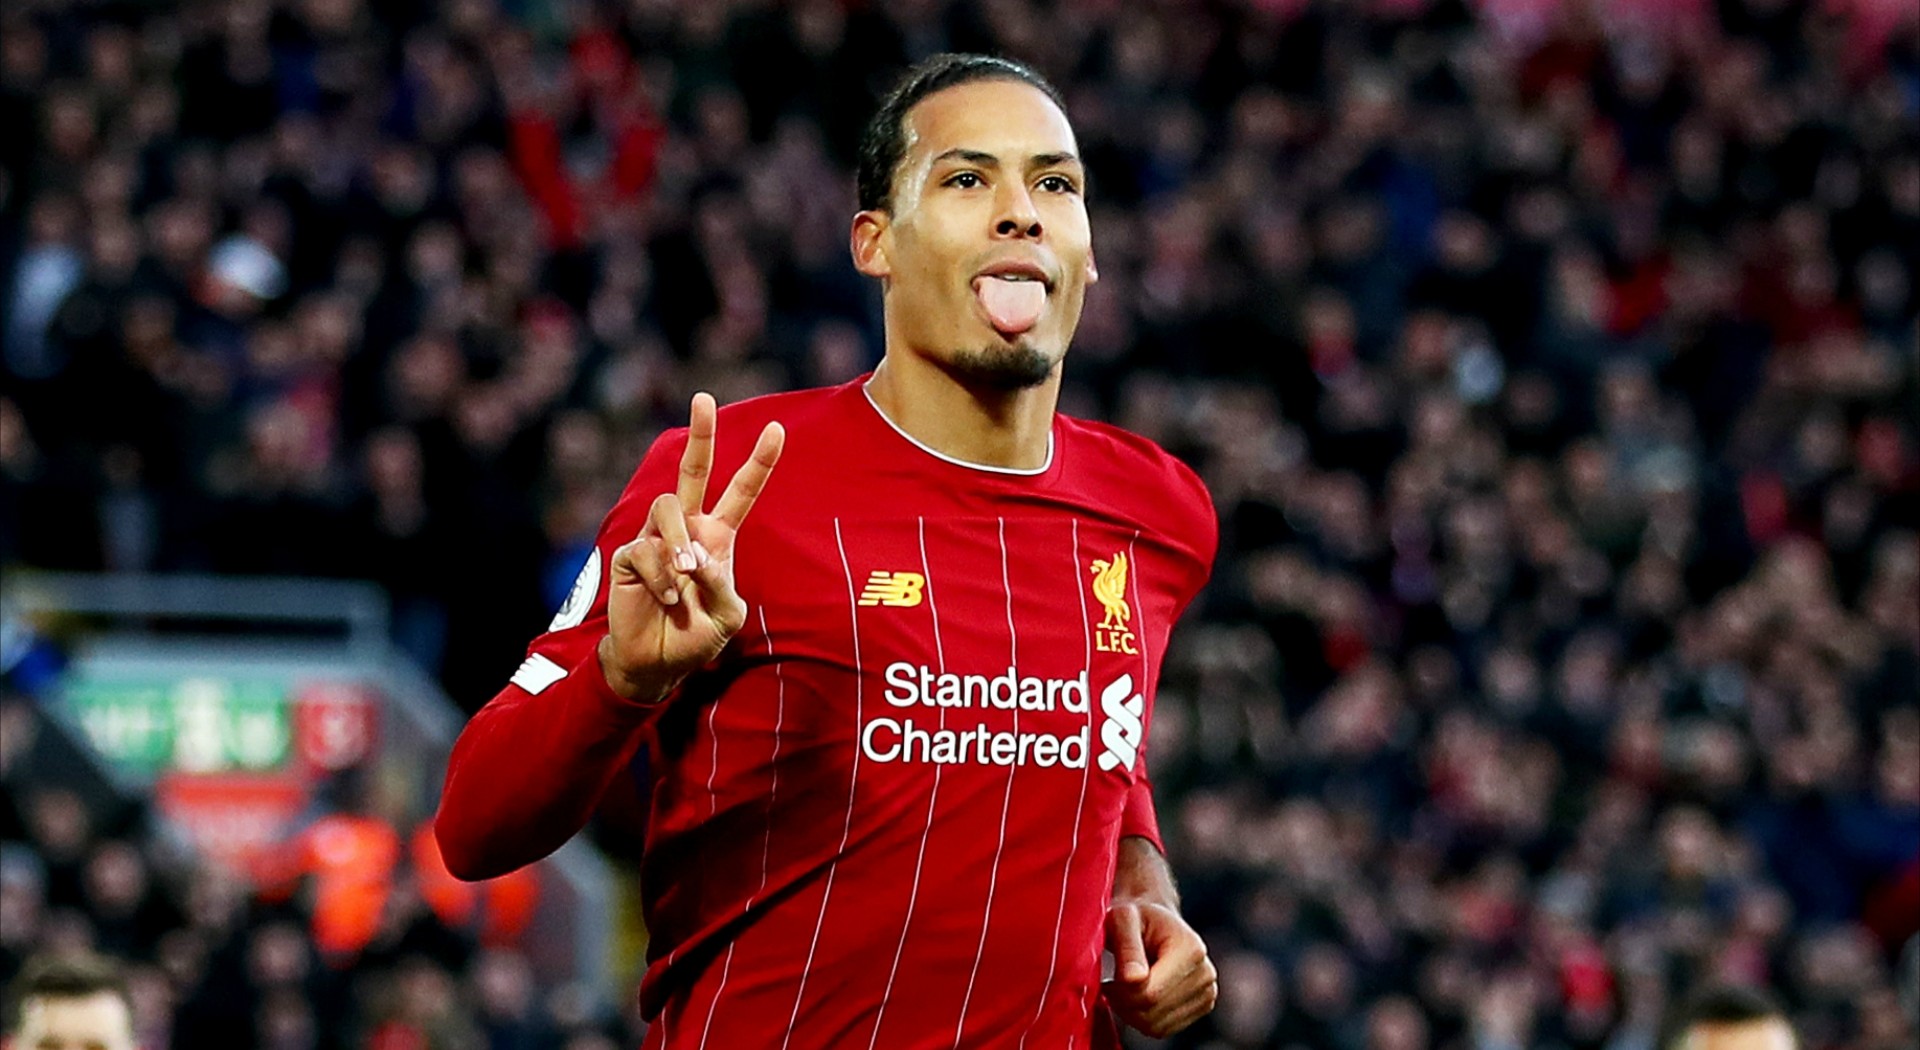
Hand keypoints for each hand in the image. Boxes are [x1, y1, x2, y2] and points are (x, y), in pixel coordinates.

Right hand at [599, 392, 783, 698]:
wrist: (658, 662)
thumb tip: (697, 559)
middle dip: (700, 434)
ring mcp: (656, 539)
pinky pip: (646, 550)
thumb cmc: (696, 636)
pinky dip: (661, 579)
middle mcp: (687, 529)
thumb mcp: (727, 616)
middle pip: (693, 471)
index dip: (759, 462)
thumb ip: (722, 585)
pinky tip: (667, 600)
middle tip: (703, 398)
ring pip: (668, 507)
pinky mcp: (629, 555)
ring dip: (680, 541)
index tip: (778, 428)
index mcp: (718, 536)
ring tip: (687, 573)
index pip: (741, 492)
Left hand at [1103, 899, 1217, 1037]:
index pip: (1150, 993)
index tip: (1108, 979)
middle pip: (1153, 1013)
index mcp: (1191, 949)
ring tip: (1123, 989)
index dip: (1120, 993)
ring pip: (1157, 1026)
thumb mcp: (1123, 919)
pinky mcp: (1200, 1007)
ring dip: (1131, 1014)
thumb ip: (1127, 947)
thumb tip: (1133, 979)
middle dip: (1123, 1004)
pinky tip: (1136, 998)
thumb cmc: (1136, 918)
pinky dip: (1143, 1020)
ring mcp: (1207, 993)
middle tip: (1111, 986)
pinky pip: (1163, 1029)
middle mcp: (1206, 973)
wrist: (1156, 922)